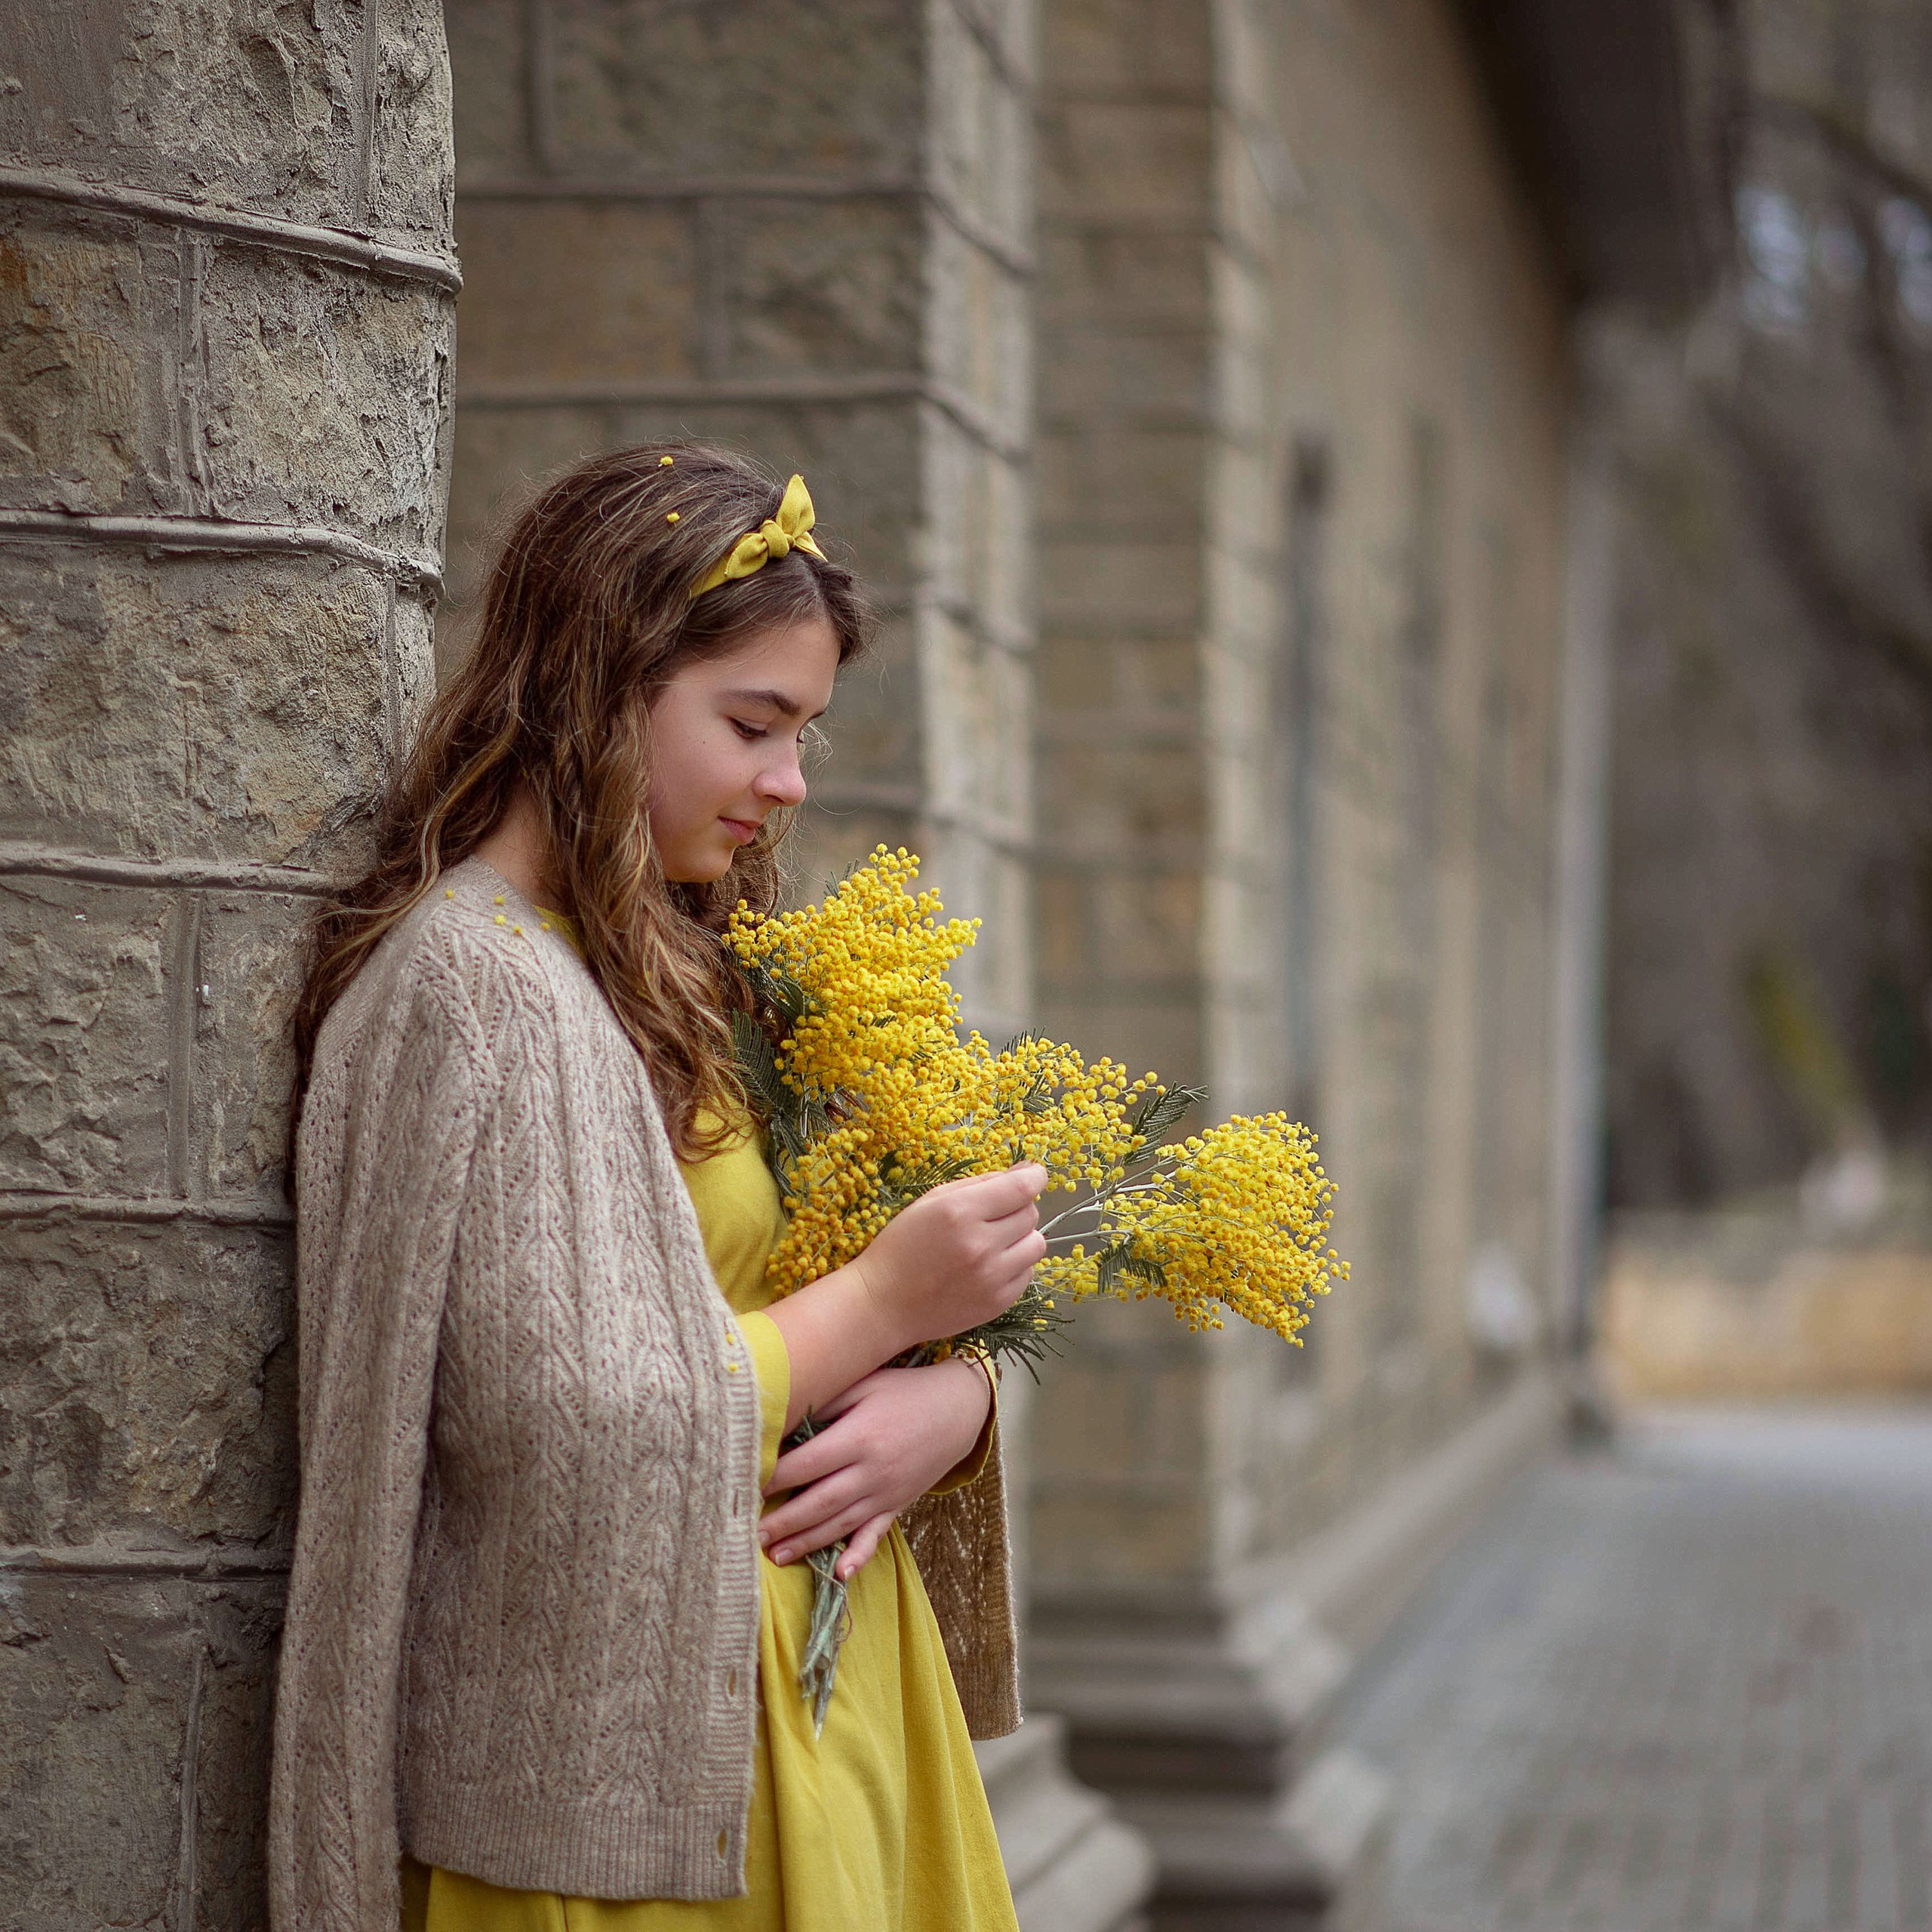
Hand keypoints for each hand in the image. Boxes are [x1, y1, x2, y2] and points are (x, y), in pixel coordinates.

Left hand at [758, 1358, 993, 1579]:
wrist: (957, 1408)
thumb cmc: (902, 1389)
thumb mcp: (863, 1384)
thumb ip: (825, 1404)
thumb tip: (783, 1425)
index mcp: (859, 1436)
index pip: (807, 1463)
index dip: (774, 1477)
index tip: (745, 1486)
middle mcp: (872, 1470)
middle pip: (819, 1501)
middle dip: (782, 1521)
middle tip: (749, 1535)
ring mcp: (886, 1493)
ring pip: (840, 1524)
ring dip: (806, 1543)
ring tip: (775, 1557)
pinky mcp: (897, 1505)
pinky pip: (876, 1535)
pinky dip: (858, 1556)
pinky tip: (839, 1575)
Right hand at [853, 1163, 1047, 1350]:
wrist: (884, 1303)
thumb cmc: (904, 1246)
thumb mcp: (931, 1202)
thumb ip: (978, 1184)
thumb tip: (1023, 1174)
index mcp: (960, 1211)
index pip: (1022, 1187)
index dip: (1034, 1176)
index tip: (1033, 1175)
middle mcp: (980, 1244)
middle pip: (1030, 1214)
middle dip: (1018, 1208)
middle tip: (993, 1215)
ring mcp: (992, 1277)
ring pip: (1036, 1244)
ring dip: (1021, 1238)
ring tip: (994, 1242)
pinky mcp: (998, 1302)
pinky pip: (1027, 1273)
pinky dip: (1015, 1266)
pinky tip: (988, 1267)